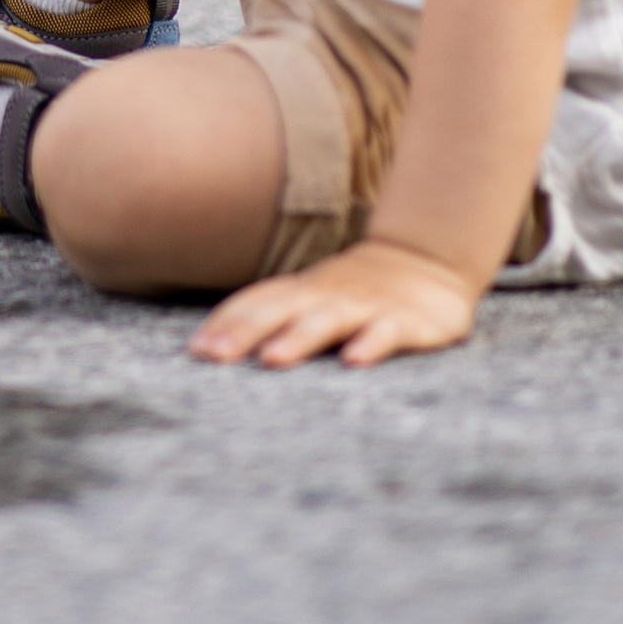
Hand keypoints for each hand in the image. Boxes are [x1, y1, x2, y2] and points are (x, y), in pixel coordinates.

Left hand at [189, 236, 481, 370]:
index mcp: (300, 292)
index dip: (225, 323)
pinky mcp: (405, 320)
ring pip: (327, 319)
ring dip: (298, 337)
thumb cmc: (353, 292)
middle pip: (280, 309)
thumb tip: (208, 345)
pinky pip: (387, 331)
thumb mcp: (310, 298)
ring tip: (272, 359)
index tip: (196, 350)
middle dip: (244, 331)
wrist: (426, 261)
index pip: (256, 301)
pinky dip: (371, 343)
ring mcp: (365, 305)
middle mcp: (326, 295)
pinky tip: (354, 362)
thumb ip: (270, 315)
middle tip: (213, 356)